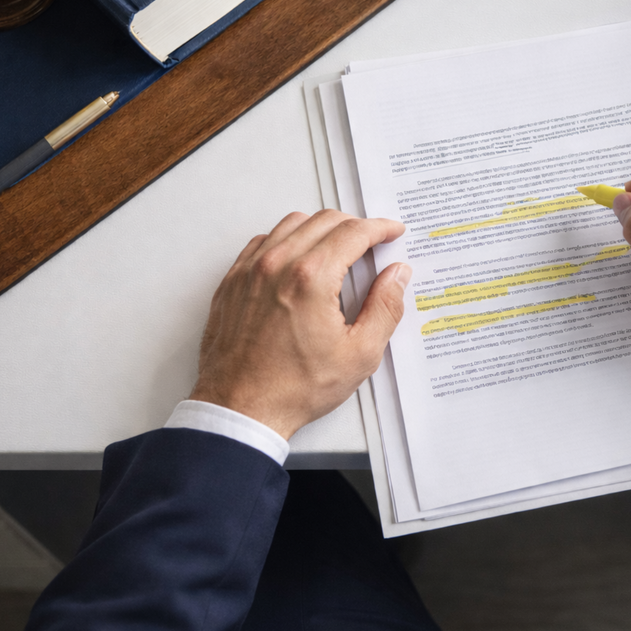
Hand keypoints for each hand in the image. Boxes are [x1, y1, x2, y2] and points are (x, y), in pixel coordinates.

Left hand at [190, 211, 409, 438]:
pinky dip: (287, 240)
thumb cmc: (294, 387)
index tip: (392, 231)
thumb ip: (385, 308)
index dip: (380, 228)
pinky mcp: (232, 281)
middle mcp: (277, 264)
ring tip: (338, 247)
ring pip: (291, 224)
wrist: (240, 409)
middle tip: (372, 241)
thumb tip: (397, 275)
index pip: (354, 232)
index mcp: (311, 278)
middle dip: (355, 226)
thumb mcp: (359, 354)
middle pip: (324, 221)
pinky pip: (263, 242)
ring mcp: (249, 270)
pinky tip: (298, 258)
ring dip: (321, 228)